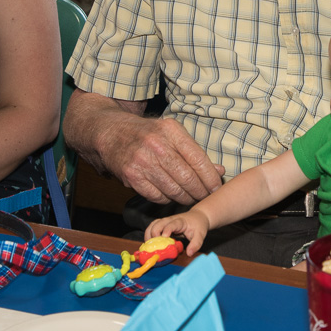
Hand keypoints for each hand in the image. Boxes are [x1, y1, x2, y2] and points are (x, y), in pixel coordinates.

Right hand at [102, 115, 224, 205]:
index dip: (211, 178)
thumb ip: (195, 153)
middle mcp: (156, 145)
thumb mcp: (172, 134)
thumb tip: (219, 171)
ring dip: (185, 198)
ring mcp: (142, 161)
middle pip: (187, 178)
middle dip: (200, 192)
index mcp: (171, 131)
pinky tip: (171, 195)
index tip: (216, 187)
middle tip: (205, 196)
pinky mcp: (131, 176)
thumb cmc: (147, 134)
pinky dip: (167, 199)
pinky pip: (157, 196)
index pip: (198, 160)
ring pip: (173, 190)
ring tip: (190, 197)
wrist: (111, 132)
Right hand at [145, 210, 209, 254]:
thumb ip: (196, 244)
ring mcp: (165, 221)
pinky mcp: (162, 224)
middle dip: (154, 234)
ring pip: (153, 224)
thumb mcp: (200, 235)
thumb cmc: (198, 225)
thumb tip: (189, 253)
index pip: (172, 224)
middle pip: (158, 223)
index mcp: (180, 221)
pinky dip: (148, 234)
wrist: (197, 216)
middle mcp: (170, 219)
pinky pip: (152, 227)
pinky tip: (149, 244)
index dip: (167, 229)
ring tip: (149, 246)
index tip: (164, 237)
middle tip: (155, 246)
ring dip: (149, 234)